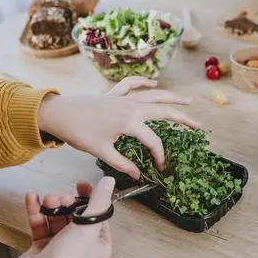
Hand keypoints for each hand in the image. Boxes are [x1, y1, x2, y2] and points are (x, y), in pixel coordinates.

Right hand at [9, 177, 114, 257]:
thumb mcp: (87, 227)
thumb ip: (98, 201)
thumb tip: (109, 182)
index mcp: (99, 244)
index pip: (97, 213)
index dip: (89, 197)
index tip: (81, 184)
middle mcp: (82, 245)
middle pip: (76, 213)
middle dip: (66, 202)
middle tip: (59, 198)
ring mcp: (61, 245)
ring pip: (57, 216)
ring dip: (51, 205)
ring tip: (46, 200)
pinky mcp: (43, 246)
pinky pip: (41, 222)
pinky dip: (37, 210)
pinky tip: (32, 198)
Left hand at [37, 78, 199, 179]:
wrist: (59, 113)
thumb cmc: (79, 133)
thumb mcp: (101, 152)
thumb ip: (123, 164)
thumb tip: (138, 175)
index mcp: (130, 122)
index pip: (153, 141)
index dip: (159, 156)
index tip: (160, 167)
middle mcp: (131, 106)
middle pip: (163, 111)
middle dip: (182, 119)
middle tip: (198, 125)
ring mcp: (123, 98)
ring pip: (153, 95)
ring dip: (172, 97)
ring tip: (189, 100)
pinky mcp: (113, 94)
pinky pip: (132, 84)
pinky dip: (143, 83)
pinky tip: (154, 83)